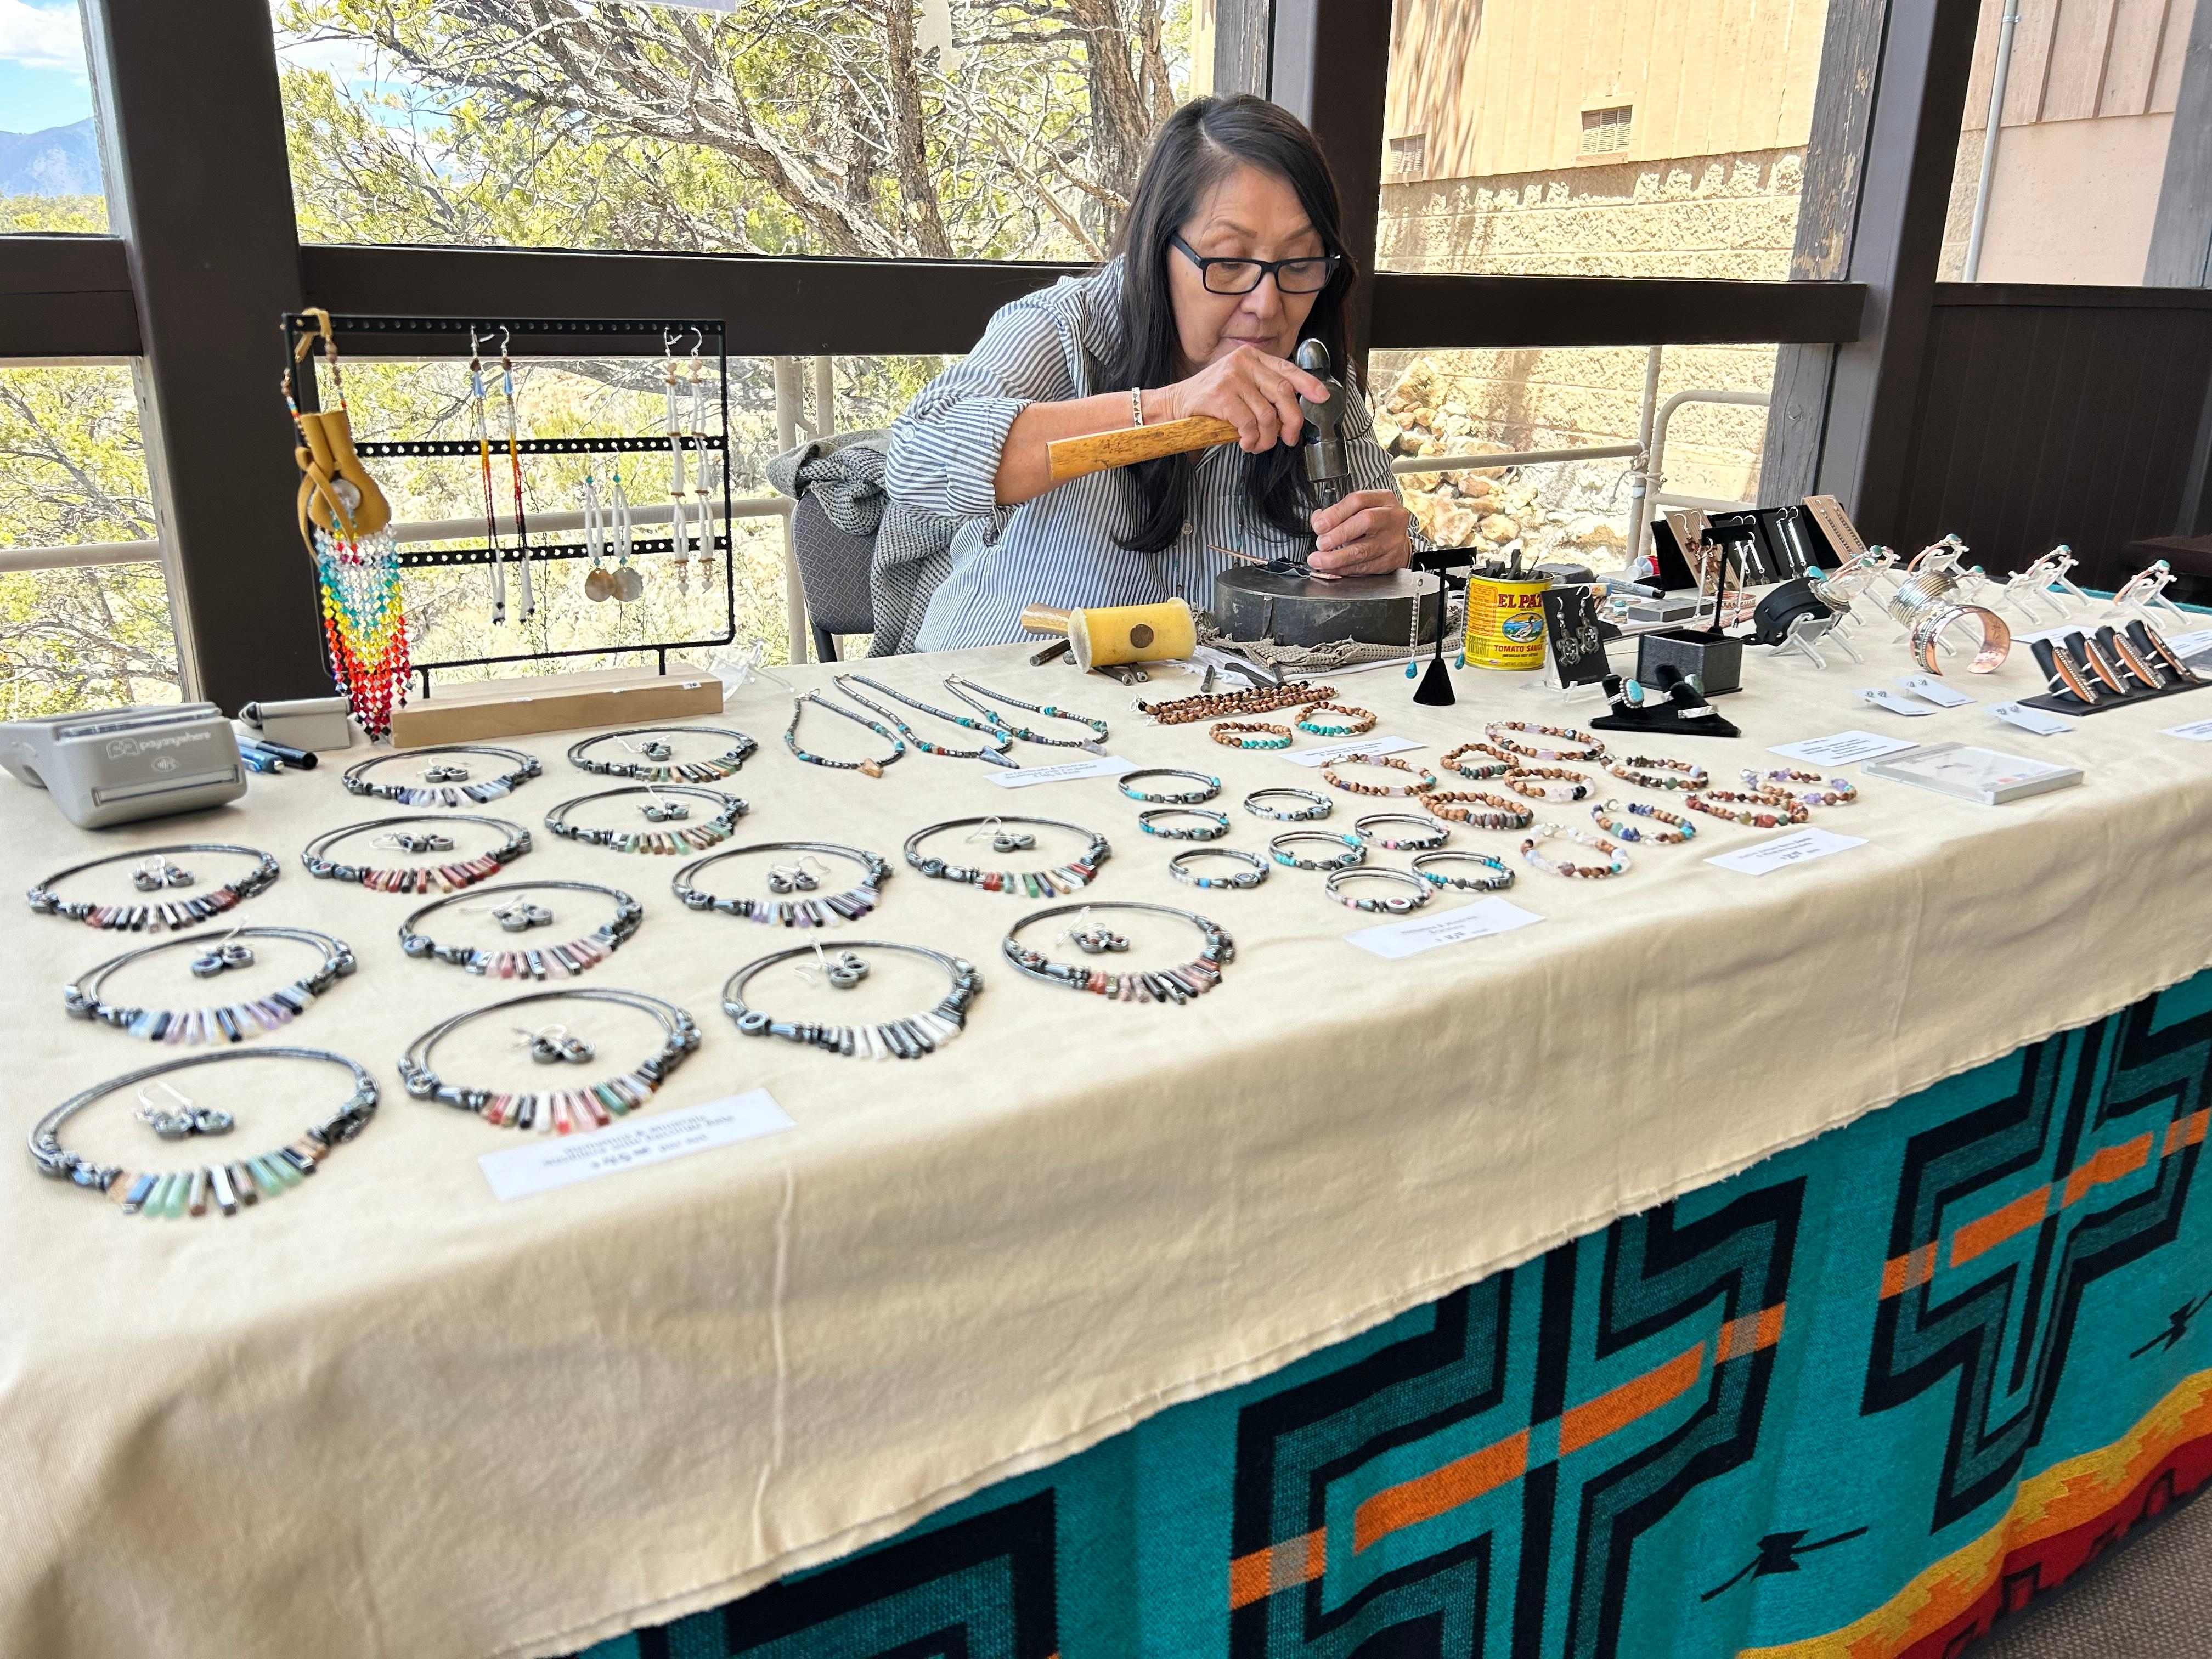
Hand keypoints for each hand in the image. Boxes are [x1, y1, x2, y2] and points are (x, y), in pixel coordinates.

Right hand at [1158, 345, 1328, 453]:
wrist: (1175, 404)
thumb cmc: (1210, 401)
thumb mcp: (1239, 386)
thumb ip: (1262, 391)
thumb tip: (1290, 415)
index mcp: (1251, 357)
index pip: (1287, 369)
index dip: (1308, 384)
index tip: (1321, 397)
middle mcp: (1243, 362)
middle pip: (1283, 393)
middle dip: (1291, 421)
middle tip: (1289, 438)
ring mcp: (1232, 377)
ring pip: (1267, 414)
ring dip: (1267, 438)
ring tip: (1258, 445)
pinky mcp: (1220, 395)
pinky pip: (1248, 423)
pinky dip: (1251, 439)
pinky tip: (1245, 442)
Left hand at [1310, 490, 1412, 576]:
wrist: (1398, 542)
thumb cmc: (1375, 523)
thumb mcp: (1359, 510)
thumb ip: (1337, 513)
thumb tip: (1318, 521)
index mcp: (1382, 499)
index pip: (1357, 501)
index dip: (1335, 513)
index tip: (1319, 526)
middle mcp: (1391, 517)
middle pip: (1365, 521)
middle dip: (1338, 534)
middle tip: (1320, 543)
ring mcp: (1393, 539)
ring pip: (1363, 550)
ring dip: (1336, 557)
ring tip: (1319, 560)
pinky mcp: (1391, 560)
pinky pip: (1364, 567)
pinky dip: (1344, 569)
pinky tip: (1332, 568)